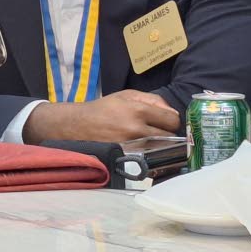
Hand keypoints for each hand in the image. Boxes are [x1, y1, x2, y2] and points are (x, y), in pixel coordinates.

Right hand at [24, 90, 180, 144]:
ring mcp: (132, 145)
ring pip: (161, 147)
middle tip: (157, 129)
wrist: (78, 125)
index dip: (171, 119)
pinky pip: (149, 155)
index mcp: (138, 110)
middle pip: (170, 135)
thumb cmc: (103, 108)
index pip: (172, 119)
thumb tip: (172, 111)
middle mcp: (137, 129)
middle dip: (167, 132)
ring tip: (148, 137)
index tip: (165, 120)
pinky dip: (149, 151)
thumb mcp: (126, 95)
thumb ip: (152, 99)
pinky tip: (141, 146)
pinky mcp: (127, 156)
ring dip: (159, 143)